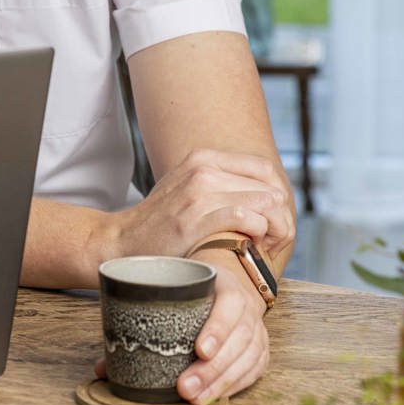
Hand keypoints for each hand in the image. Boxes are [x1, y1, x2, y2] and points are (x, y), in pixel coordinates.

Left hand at [91, 255, 270, 402]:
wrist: (218, 284)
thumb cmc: (184, 292)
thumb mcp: (166, 292)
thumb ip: (137, 320)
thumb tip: (104, 369)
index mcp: (223, 284)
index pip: (229, 304)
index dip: (218, 328)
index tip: (199, 350)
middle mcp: (246, 306)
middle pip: (238, 338)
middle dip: (212, 368)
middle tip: (185, 388)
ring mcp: (256, 328)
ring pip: (247, 358)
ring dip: (221, 382)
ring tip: (195, 399)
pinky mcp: (259, 349)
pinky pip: (253, 370)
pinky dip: (234, 385)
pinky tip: (214, 398)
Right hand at [106, 148, 294, 262]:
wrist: (123, 241)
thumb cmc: (161, 221)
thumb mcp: (188, 186)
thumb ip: (221, 181)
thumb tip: (266, 190)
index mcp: (202, 157)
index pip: (264, 169)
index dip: (277, 195)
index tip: (273, 219)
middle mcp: (202, 169)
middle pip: (269, 187)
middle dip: (280, 216)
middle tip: (273, 239)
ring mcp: (198, 192)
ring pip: (263, 202)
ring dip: (272, 228)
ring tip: (263, 245)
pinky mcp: (195, 219)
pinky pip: (246, 218)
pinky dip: (256, 234)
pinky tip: (248, 247)